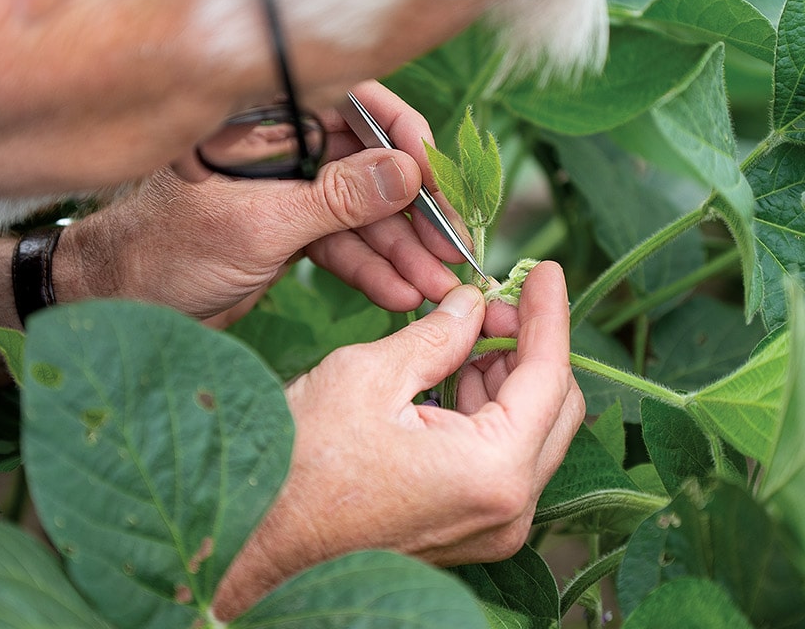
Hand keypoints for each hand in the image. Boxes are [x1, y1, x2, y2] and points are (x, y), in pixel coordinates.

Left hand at [54, 81, 465, 323]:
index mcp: (261, 122)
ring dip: (398, 250)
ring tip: (434, 286)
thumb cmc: (163, 253)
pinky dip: (368, 270)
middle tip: (452, 248)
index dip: (400, 137)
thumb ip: (333, 199)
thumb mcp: (256, 226)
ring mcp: (285, 193)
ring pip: (359, 213)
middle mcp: (278, 149)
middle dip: (411, 210)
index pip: (350, 104)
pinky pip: (340, 245)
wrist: (117, 307)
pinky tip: (398, 294)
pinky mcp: (285, 235)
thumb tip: (407, 172)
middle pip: (366, 165)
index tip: (434, 178)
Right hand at [212, 261, 582, 618]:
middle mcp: (507, 511)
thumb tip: (471, 304)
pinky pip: (500, 463)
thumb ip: (437, 335)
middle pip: (555, 408)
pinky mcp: (467, 533)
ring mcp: (490, 530)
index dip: (547, 312)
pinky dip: (487, 415)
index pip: (549, 374)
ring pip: (531, 434)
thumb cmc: (301, 466)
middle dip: (529, 346)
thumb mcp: (368, 376)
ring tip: (462, 338)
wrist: (258, 542)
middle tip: (491, 305)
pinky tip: (451, 380)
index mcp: (492, 470)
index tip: (546, 272)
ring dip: (506, 379)